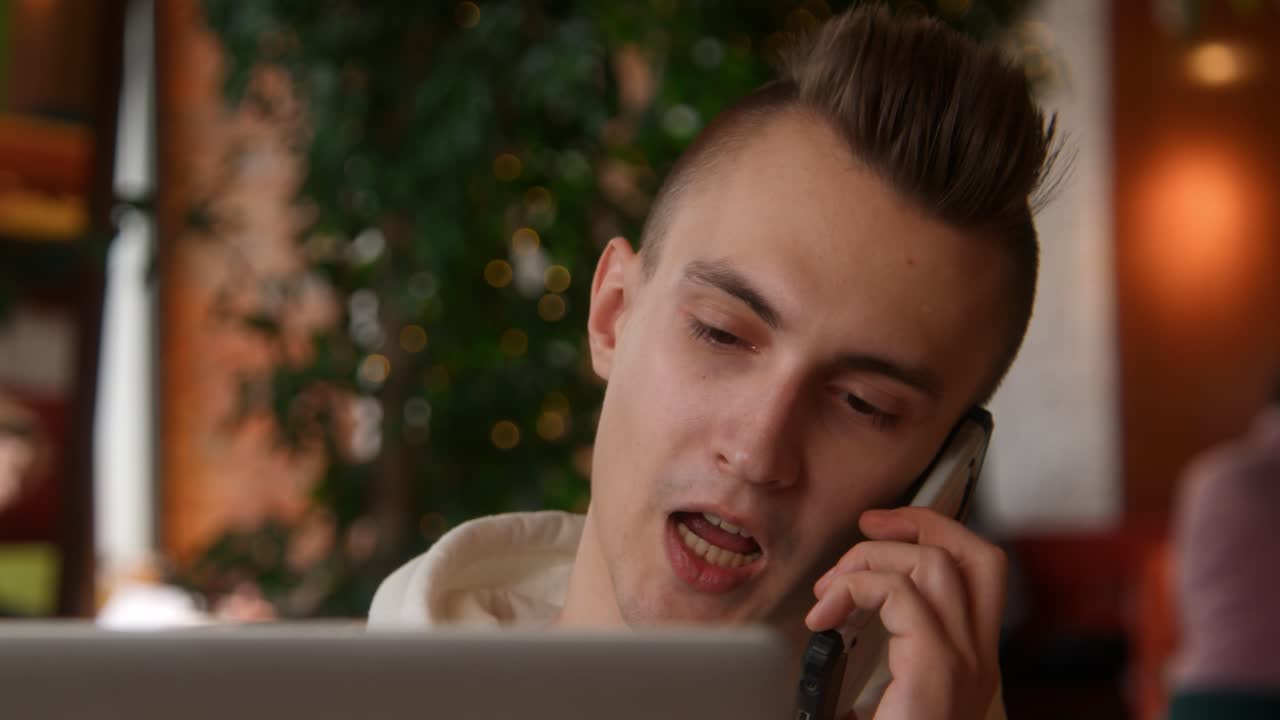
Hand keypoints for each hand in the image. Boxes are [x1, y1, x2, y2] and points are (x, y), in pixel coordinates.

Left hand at [805, 507, 1006, 719]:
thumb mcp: (888, 695)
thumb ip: (886, 656)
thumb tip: (837, 619)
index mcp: (969, 663)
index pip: (978, 575)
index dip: (936, 535)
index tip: (882, 531)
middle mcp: (978, 662)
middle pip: (977, 555)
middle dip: (920, 522)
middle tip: (868, 526)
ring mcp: (964, 665)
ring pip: (936, 564)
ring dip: (873, 557)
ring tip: (831, 589)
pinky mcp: (935, 670)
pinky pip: (898, 594)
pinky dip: (855, 589)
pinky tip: (825, 616)